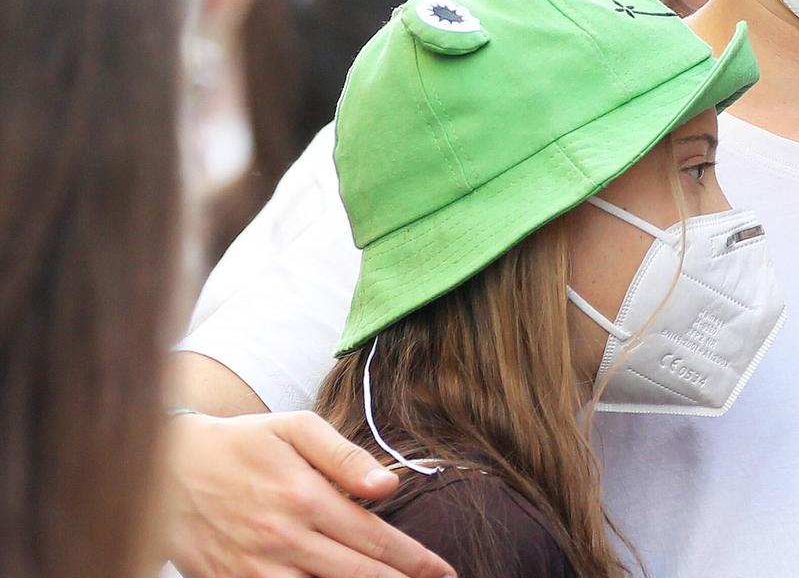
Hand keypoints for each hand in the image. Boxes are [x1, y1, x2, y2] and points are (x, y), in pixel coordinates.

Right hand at [163, 411, 454, 577]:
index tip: (444, 572)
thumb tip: (391, 487)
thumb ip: (345, 457)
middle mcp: (283, 539)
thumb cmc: (239, 443)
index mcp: (305, 497)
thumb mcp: (294, 429)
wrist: (159, 465)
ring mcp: (253, 570)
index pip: (376, 540)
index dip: (416, 561)